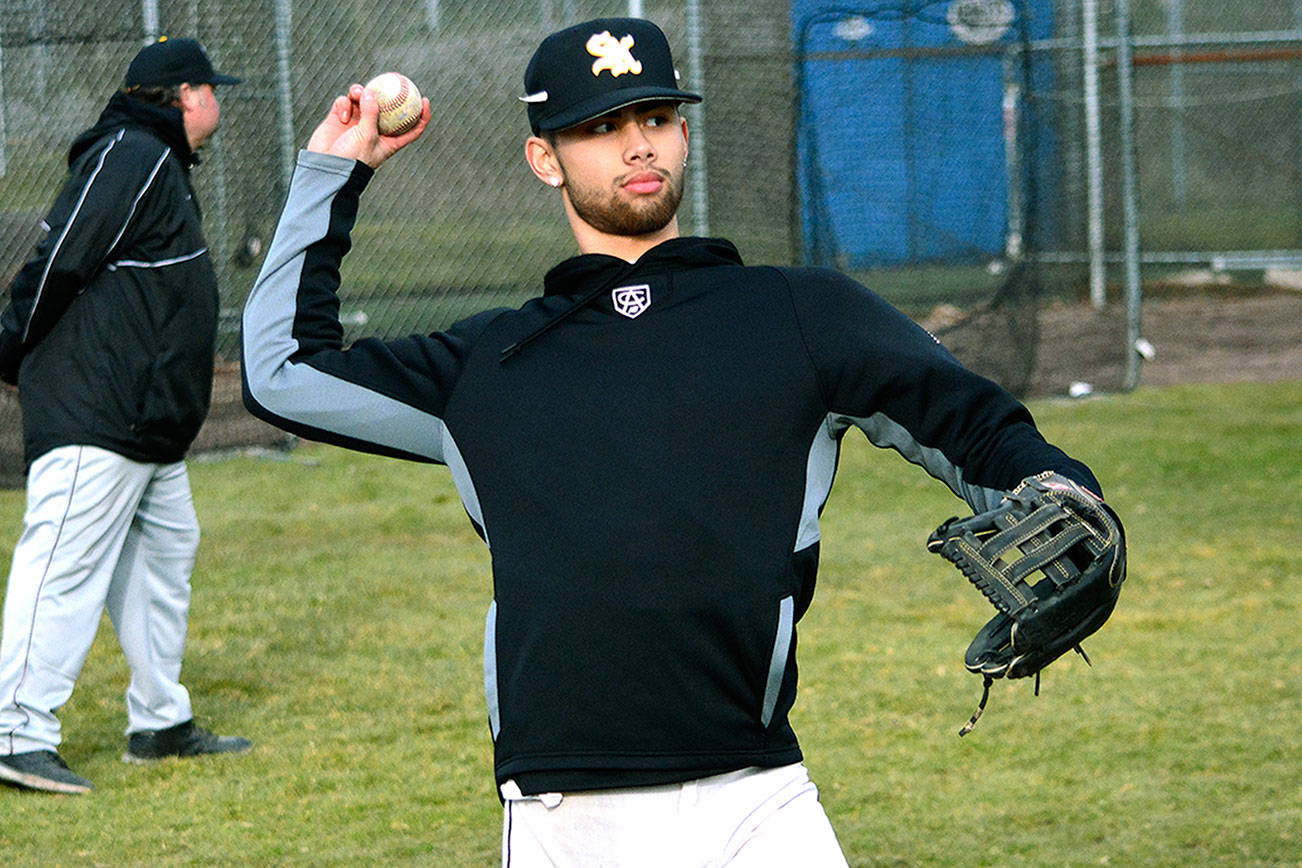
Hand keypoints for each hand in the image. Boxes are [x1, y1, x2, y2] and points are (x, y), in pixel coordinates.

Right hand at [305, 83, 429, 168]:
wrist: (325, 167)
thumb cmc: (352, 158)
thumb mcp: (367, 136)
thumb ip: (371, 113)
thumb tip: (371, 92)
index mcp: (389, 141)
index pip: (411, 128)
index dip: (421, 115)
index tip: (425, 100)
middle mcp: (374, 130)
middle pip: (385, 107)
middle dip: (385, 94)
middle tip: (387, 82)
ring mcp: (357, 123)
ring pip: (362, 99)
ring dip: (359, 93)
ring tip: (357, 93)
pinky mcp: (340, 118)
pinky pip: (345, 102)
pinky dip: (344, 104)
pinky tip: (342, 115)